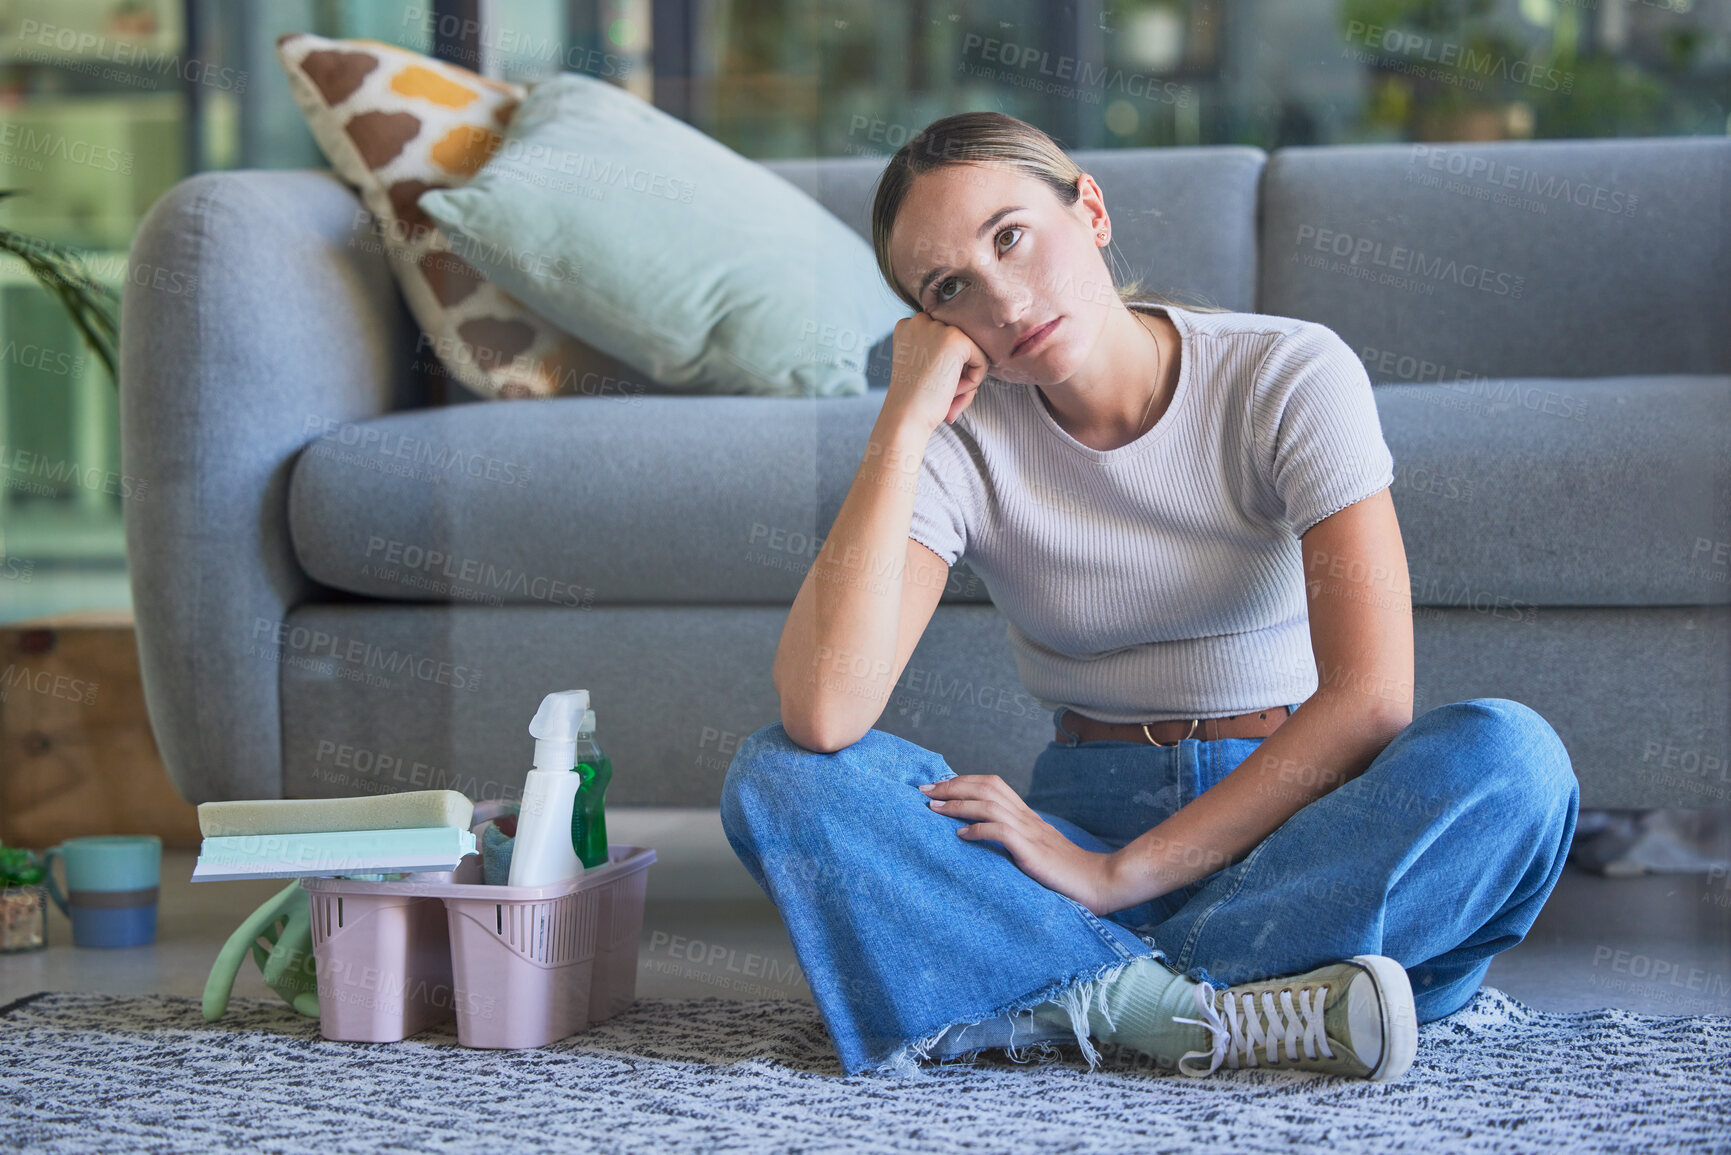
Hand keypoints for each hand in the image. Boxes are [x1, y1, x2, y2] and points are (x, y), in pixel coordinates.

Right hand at [884, 312, 989, 434]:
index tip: (930, 385)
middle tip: (941, 394)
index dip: (942, 367)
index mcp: (907, 326)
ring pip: (970, 352)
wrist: (906, 416)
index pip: (942, 341)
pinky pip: (981, 360)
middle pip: (957, 344)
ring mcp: (938, 327)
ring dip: (964, 377)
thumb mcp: (923, 367)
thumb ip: (942, 352)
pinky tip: (952, 391)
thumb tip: (976, 352)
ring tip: (946, 394)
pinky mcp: (956, 339)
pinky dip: (973, 382)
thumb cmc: (915, 400)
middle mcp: (920, 320)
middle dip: (956, 372)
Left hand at [918, 775, 1130, 915]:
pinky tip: (960, 836)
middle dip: (952, 786)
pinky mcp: (1031, 850)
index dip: (963, 781)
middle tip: (926, 791)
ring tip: (934, 809)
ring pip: (988, 804)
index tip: (938, 788)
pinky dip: (977, 829)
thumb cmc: (1065, 873)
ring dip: (958, 804)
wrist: (1098, 883)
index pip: (992, 784)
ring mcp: (1030, 831)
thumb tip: (982, 838)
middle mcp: (1026, 817)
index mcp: (1027, 815)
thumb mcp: (1035, 850)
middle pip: (986, 786)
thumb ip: (1013, 840)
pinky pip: (999, 831)